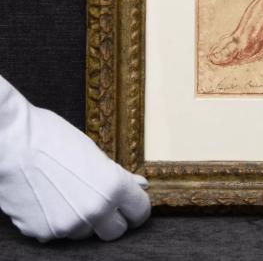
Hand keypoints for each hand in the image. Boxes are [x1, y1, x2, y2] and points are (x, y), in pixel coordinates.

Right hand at [0, 75, 150, 241]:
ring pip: (85, 232)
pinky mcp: (44, 233)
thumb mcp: (94, 152)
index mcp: (113, 187)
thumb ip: (119, 175)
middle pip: (116, 231)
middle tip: (103, 203)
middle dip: (112, 219)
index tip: (130, 205)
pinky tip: (50, 199)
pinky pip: (59, 233)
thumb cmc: (54, 138)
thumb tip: (140, 185)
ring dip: (83, 220)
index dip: (135, 208)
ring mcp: (68, 225)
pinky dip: (58, 221)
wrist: (12, 142)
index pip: (139, 212)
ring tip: (69, 194)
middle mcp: (95, 210)